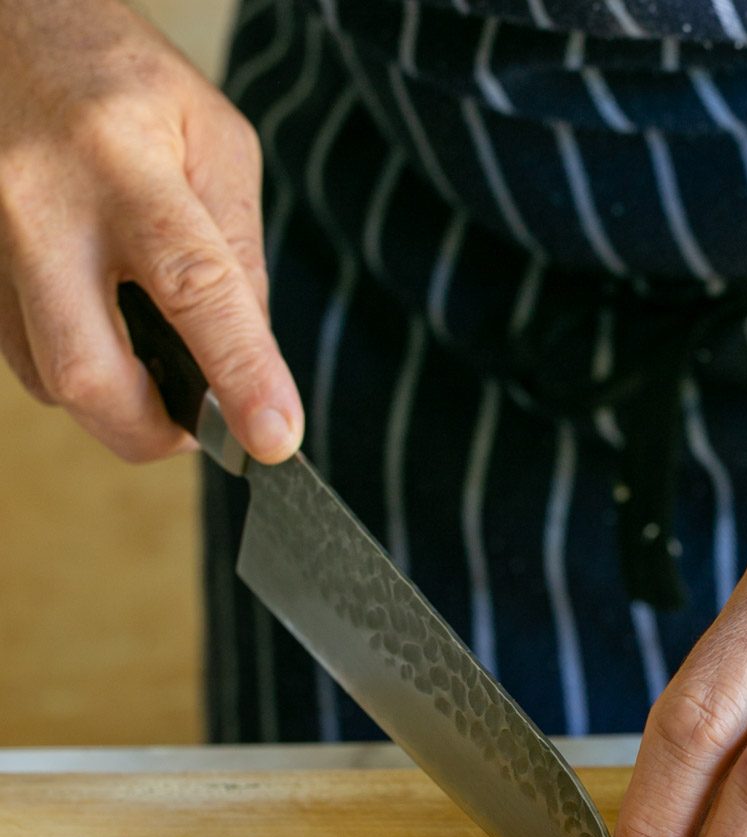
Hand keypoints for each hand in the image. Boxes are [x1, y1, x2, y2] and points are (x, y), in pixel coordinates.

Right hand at [0, 0, 301, 461]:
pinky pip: (21, 359)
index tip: (272, 438)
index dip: (239, 375)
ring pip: (51, 381)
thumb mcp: (213, 139)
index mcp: (120, 158)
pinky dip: (76, 367)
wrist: (4, 26)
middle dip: (154, 431)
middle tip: (198, 426)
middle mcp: (39, 204)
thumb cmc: (119, 80)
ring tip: (153, 354)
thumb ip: (238, 253)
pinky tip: (101, 324)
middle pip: (89, 372)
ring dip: (116, 400)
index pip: (192, 287)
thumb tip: (254, 365)